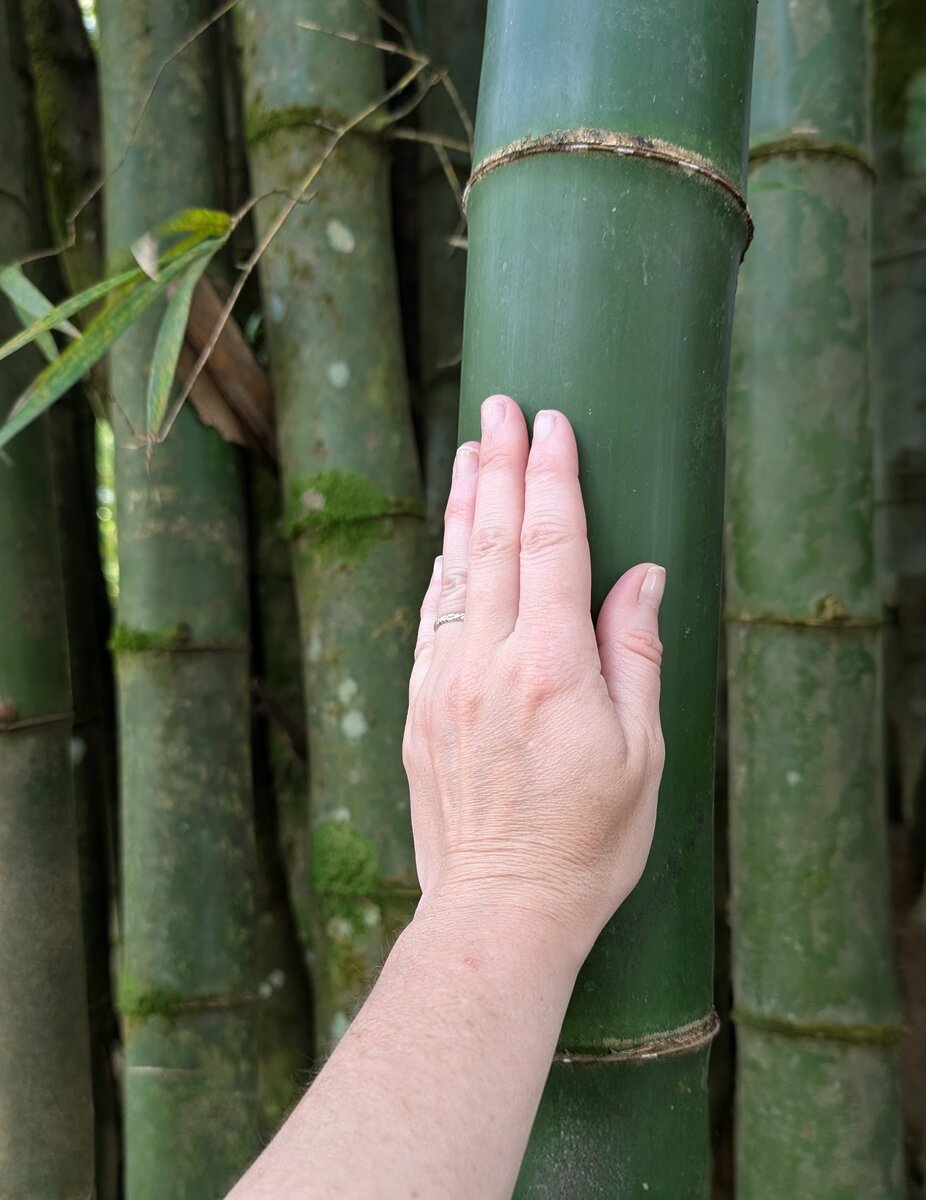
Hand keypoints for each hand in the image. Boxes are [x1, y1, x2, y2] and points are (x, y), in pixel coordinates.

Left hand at [404, 396, 665, 965]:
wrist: (499, 910)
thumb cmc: (586, 842)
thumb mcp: (640, 753)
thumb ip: (634, 652)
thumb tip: (642, 574)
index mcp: (551, 668)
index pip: (553, 543)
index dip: (553, 475)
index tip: (553, 422)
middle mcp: (488, 663)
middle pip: (496, 540)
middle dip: (501, 465)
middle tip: (501, 407)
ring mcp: (444, 683)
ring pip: (454, 571)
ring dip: (465, 505)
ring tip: (470, 451)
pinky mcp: (419, 709)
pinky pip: (431, 618)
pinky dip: (443, 570)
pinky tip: (450, 543)